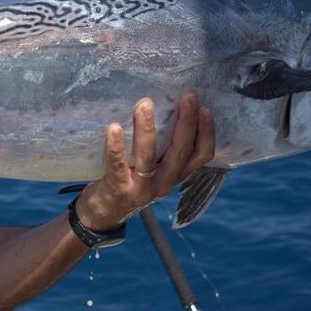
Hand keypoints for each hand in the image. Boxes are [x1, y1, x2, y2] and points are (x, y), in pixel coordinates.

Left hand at [75, 93, 213, 230]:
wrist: (103, 214)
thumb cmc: (129, 179)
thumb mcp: (152, 166)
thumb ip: (161, 145)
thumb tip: (164, 103)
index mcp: (175, 174)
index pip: (201, 156)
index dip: (207, 133)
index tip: (205, 108)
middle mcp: (164, 183)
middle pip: (181, 152)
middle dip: (186, 122)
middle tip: (187, 96)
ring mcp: (142, 189)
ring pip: (149, 157)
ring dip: (148, 129)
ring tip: (145, 104)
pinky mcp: (119, 190)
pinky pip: (118, 166)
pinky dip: (116, 147)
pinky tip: (113, 127)